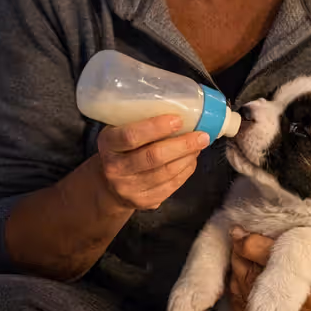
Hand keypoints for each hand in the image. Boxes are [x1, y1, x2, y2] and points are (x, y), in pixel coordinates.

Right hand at [91, 115, 209, 211]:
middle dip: (182, 145)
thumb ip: (140, 121)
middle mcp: (115, 168)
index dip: (156, 128)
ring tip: (199, 144)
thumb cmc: (121, 150)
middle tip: (202, 135)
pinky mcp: (144, 201)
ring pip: (166, 173)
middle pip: (153, 157)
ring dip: (188, 157)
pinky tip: (191, 159)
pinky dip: (186, 170)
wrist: (108, 185)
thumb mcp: (119, 131)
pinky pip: (171, 185)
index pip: (131, 136)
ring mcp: (129, 188)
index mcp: (108, 145)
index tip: (178, 120)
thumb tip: (181, 109)